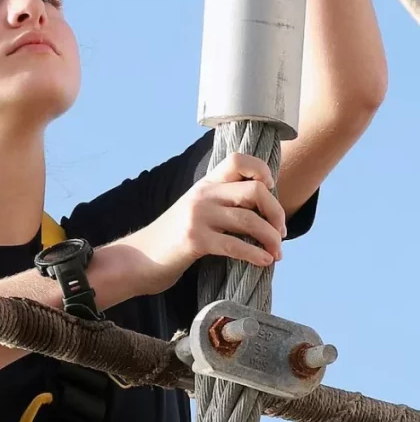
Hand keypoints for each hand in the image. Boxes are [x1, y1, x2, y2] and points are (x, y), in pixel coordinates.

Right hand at [136, 153, 286, 294]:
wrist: (141, 257)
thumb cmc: (175, 237)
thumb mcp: (196, 209)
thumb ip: (222, 202)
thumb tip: (265, 210)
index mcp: (205, 184)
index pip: (238, 160)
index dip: (261, 170)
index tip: (269, 189)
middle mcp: (203, 195)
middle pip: (254, 191)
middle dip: (276, 213)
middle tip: (280, 232)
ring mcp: (198, 216)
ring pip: (249, 220)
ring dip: (271, 238)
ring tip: (276, 252)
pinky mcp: (195, 240)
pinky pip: (236, 245)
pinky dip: (256, 255)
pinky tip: (264, 261)